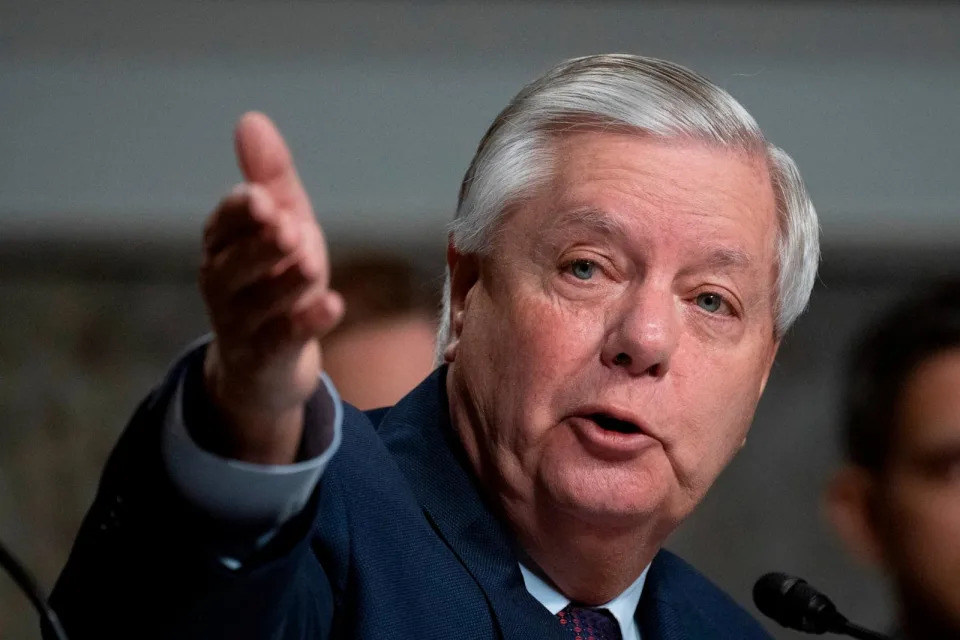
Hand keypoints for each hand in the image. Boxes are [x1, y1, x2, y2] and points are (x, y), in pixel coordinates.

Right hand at [198, 112, 343, 463]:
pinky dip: (308, 324)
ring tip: (311, 264)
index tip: (263, 200)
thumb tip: (251, 119)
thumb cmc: (274, 279)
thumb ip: (269, 178)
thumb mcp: (280, 225)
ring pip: (258, 304)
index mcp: (222, 246)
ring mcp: (241, 325)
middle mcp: (223, 284)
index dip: (241, 213)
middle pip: (233, 265)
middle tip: (288, 227)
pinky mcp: (267, 358)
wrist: (267, 362)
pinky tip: (333, 305)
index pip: (223, 224)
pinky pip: (283, 341)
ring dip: (285, 283)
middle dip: (260, 246)